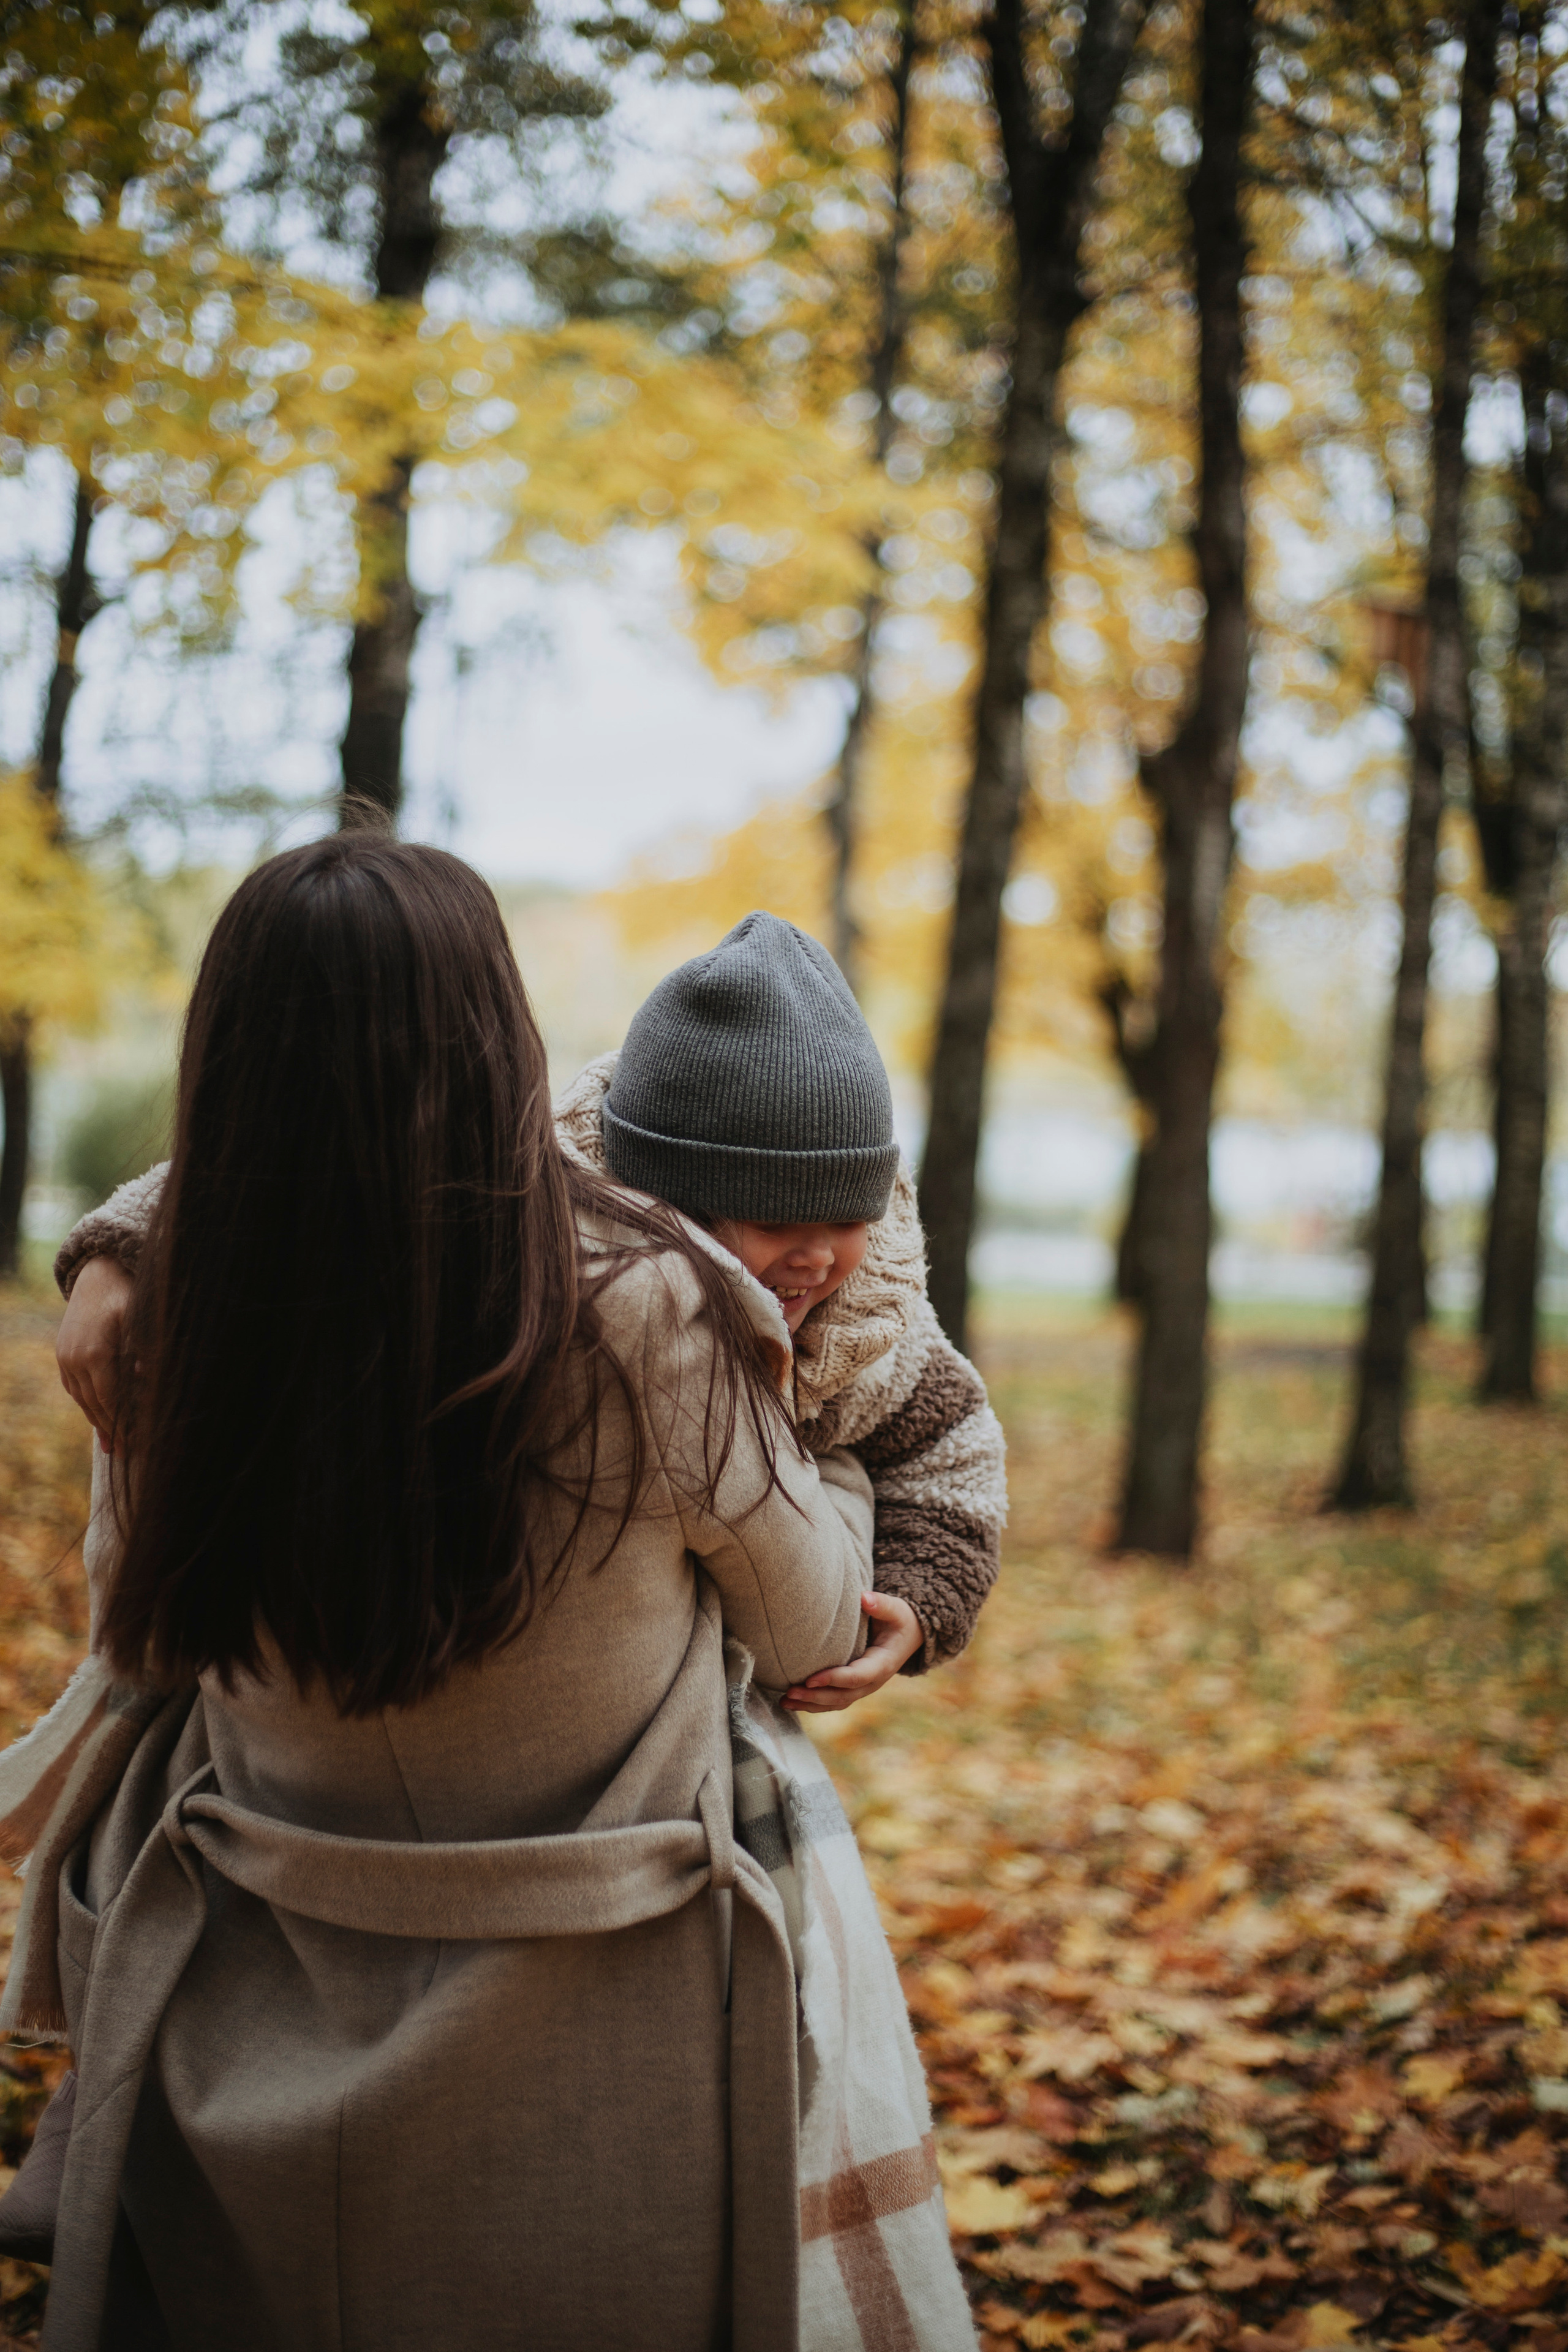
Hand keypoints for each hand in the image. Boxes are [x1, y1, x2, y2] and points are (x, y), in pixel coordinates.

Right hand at [56, 1255, 132, 1447]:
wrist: (100, 1270)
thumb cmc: (129, 1293)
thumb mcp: (143, 1320)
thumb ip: (146, 1353)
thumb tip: (149, 1382)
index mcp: (95, 1353)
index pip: (110, 1400)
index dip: (123, 1424)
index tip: (138, 1442)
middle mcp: (74, 1358)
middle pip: (93, 1404)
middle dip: (110, 1429)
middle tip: (126, 1452)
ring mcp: (65, 1356)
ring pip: (80, 1398)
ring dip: (96, 1420)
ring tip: (111, 1443)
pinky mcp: (63, 1352)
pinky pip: (73, 1385)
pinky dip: (85, 1402)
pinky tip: (97, 1414)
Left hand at [781, 1590, 923, 1713]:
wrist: (907, 1635)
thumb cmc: (898, 1620)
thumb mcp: (895, 1610)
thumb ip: (881, 1604)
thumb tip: (864, 1598)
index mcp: (882, 1664)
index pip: (856, 1677)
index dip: (833, 1679)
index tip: (810, 1678)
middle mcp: (872, 1681)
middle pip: (842, 1696)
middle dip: (815, 1696)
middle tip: (789, 1692)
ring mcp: (863, 1688)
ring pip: (836, 1702)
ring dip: (810, 1704)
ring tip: (785, 1701)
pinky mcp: (853, 1688)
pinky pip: (833, 1701)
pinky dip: (813, 1704)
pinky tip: (793, 1702)